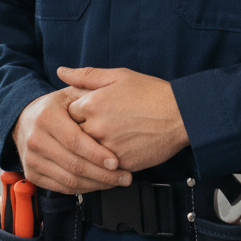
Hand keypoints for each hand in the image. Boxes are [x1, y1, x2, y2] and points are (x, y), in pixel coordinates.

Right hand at [12, 88, 132, 193]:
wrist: (23, 120)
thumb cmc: (54, 107)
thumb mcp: (69, 94)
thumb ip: (88, 91)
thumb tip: (109, 93)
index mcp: (46, 117)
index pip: (74, 141)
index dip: (96, 154)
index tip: (116, 162)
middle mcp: (35, 139)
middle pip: (73, 164)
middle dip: (102, 174)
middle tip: (124, 177)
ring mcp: (32, 159)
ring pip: (68, 180)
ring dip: (96, 185)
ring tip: (117, 182)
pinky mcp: (32, 174)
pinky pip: (62, 187)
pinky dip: (83, 189)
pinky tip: (99, 184)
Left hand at [59, 66, 189, 173]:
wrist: (179, 115)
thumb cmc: (151, 93)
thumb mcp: (119, 76)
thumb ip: (86, 76)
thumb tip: (61, 72)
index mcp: (92, 103)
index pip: (66, 114)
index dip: (75, 114)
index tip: (83, 114)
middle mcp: (96, 127)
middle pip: (72, 136)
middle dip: (79, 134)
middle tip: (93, 129)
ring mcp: (107, 148)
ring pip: (85, 155)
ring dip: (89, 151)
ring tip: (103, 143)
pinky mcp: (120, 164)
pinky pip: (101, 169)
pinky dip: (102, 164)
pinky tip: (112, 155)